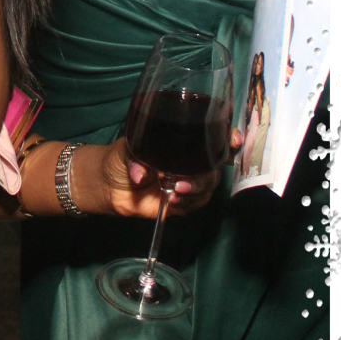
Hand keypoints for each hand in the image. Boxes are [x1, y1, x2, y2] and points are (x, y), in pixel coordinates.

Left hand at [84, 139, 221, 219]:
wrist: (108, 186)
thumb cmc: (119, 157)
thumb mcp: (126, 149)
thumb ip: (135, 157)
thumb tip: (140, 173)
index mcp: (182, 141)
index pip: (213, 136)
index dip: (228, 137)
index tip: (233, 139)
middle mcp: (190, 160)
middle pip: (215, 163)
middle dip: (209, 170)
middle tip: (187, 176)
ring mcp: (188, 181)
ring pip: (208, 185)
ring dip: (196, 187)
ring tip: (176, 189)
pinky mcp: (183, 201)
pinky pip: (196, 203)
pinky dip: (188, 201)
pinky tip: (174, 199)